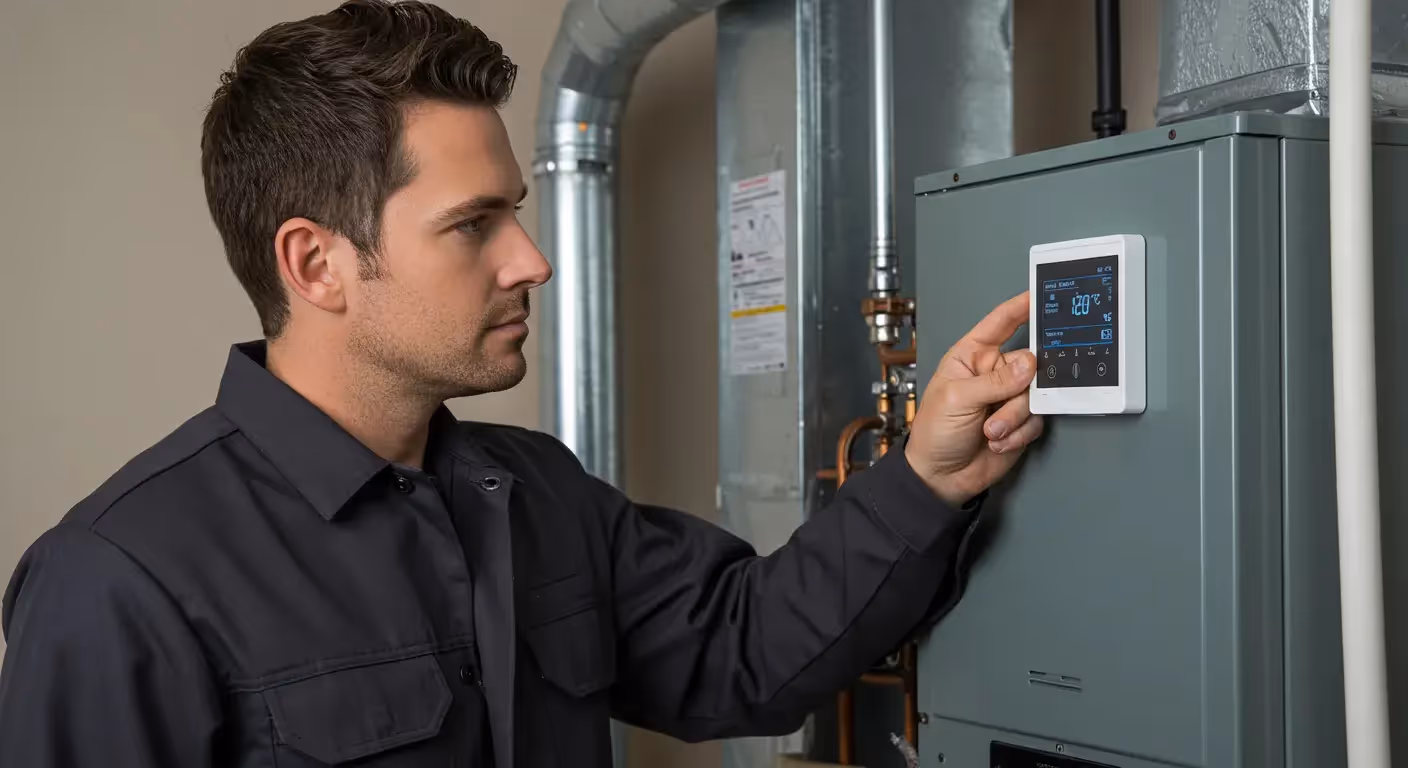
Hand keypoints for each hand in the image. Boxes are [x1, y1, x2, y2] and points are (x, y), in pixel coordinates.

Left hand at [905, 291, 1043, 506]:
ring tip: (990, 431)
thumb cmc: (935, 432)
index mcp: (971, 356)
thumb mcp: (957, 399)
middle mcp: (994, 372)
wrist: (940, 477)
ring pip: (1034, 395)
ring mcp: (1009, 397)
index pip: (999, 323)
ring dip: (1013, 416)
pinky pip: (1036, 420)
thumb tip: (1029, 364)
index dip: (1020, 307)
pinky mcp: (1021, 422)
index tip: (1041, 294)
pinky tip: (997, 442)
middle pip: (1029, 362)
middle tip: (1009, 397)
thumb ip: (995, 381)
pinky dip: (1018, 433)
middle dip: (1020, 385)